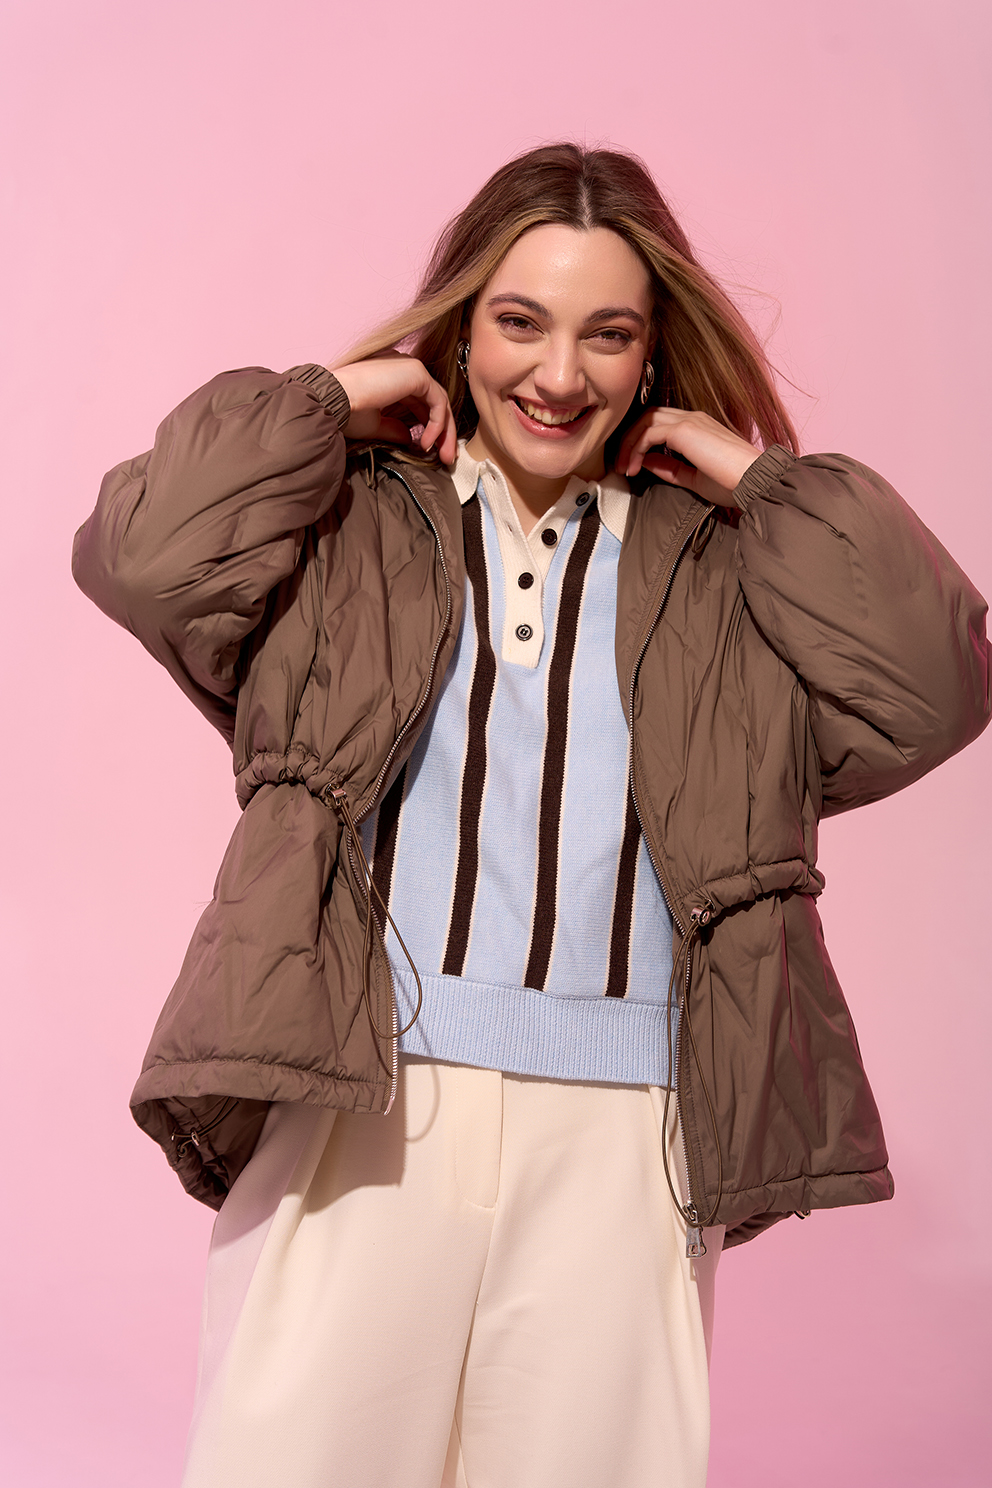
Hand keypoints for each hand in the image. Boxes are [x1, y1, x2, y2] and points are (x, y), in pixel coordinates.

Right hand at [331, 352, 457, 465]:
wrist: (334, 400)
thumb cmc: (345, 410)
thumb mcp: (373, 424)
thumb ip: (393, 428)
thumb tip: (410, 438)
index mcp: (392, 376)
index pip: (420, 402)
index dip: (430, 427)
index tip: (432, 451)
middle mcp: (403, 367)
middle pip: (433, 402)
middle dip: (443, 432)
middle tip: (446, 457)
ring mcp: (411, 367)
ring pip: (439, 401)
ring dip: (444, 431)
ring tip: (443, 455)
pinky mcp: (416, 372)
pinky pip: (437, 401)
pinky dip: (437, 424)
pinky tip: (427, 442)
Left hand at [617, 408, 761, 507]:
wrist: (755, 481)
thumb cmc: (734, 483)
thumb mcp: (694, 478)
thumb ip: (671, 468)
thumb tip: (647, 463)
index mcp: (698, 427)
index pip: (660, 423)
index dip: (641, 442)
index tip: (632, 467)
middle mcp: (693, 418)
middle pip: (649, 417)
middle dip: (630, 439)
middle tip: (620, 466)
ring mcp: (690, 420)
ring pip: (646, 420)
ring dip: (629, 443)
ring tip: (623, 467)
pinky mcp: (685, 429)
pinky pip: (649, 431)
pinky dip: (636, 447)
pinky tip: (634, 466)